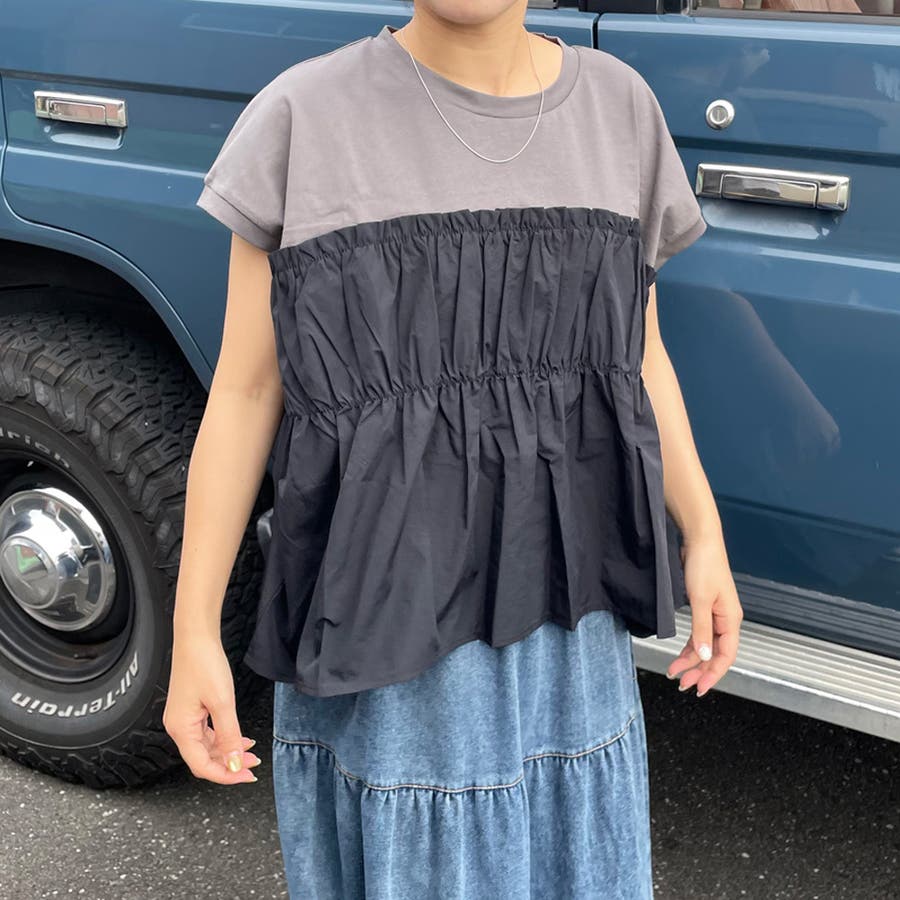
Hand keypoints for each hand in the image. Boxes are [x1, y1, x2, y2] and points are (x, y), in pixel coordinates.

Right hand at [163, 633, 259, 783]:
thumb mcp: (223, 702)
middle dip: (229, 766)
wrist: (195, 637)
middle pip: (203, 759)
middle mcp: (178, 727)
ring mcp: (183, 718)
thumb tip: (234, 764)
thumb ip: (229, 736)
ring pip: (206, 747)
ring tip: (250, 754)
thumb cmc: (204, 663)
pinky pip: (206, 734)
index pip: (202, 766)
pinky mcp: (190, 710)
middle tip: (252, 767)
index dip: (225, 775)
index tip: (246, 776)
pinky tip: (238, 738)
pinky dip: (222, 739)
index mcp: (181, 729)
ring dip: (228, 753)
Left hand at [666, 535, 742, 696]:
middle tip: (682, 684)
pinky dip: (690, 645)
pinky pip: (700, 633)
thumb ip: (701, 630)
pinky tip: (681, 654)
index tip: (699, 687)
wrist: (700, 540)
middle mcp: (726, 620)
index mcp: (730, 620)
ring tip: (677, 672)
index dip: (713, 674)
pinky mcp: (704, 607)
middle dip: (700, 670)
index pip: (725, 655)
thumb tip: (702, 656)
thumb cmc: (704, 565)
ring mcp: (715, 614)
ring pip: (705, 645)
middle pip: (715, 653)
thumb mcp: (700, 600)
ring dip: (692, 660)